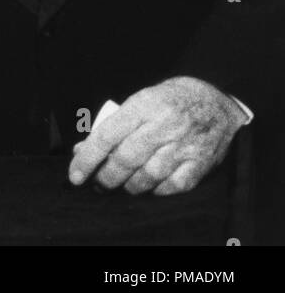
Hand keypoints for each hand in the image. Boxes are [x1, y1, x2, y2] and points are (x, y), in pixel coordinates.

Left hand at [68, 76, 247, 195]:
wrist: (217, 102)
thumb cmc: (168, 101)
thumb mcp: (139, 102)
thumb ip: (112, 126)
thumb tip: (82, 150)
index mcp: (143, 105)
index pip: (107, 135)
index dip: (87, 158)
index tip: (74, 176)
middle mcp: (164, 125)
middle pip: (126, 159)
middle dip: (106, 177)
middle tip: (98, 184)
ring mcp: (184, 145)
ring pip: (148, 176)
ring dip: (129, 187)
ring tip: (121, 185)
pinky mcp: (201, 163)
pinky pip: (173, 186)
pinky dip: (156, 191)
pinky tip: (149, 187)